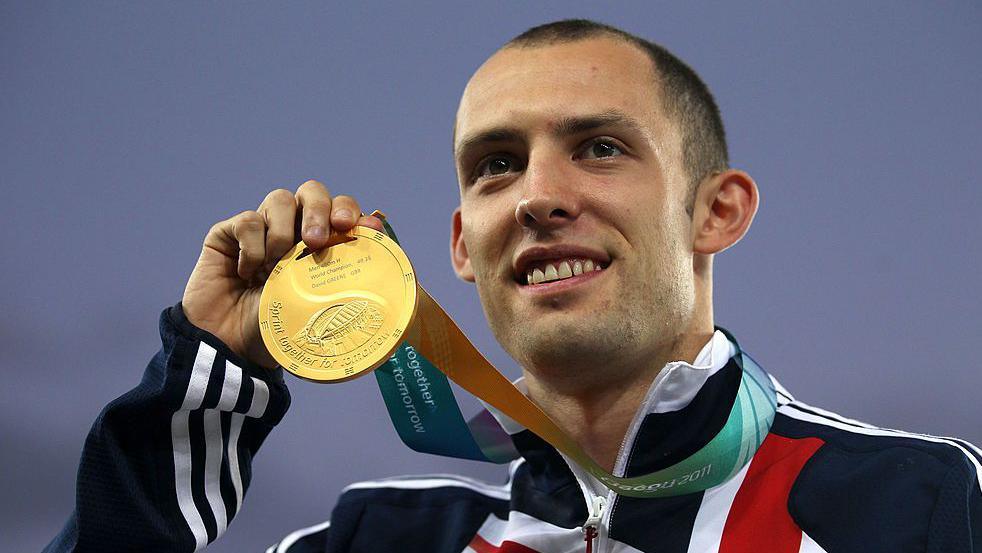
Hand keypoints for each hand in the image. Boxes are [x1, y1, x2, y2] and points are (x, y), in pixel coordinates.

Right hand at [182, 180, 383, 367]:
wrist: (231, 348)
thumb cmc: (279, 330)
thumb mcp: (319, 307)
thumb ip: (345, 278)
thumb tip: (377, 248)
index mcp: (321, 245)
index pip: (340, 210)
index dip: (349, 209)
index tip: (352, 225)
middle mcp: (293, 231)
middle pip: (312, 192)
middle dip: (318, 209)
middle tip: (316, 240)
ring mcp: (262, 229)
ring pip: (280, 199)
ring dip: (282, 231)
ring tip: (276, 267)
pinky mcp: (228, 234)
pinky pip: (247, 221)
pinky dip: (251, 247)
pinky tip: (248, 273)